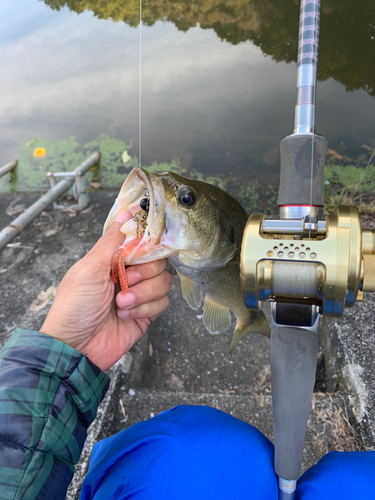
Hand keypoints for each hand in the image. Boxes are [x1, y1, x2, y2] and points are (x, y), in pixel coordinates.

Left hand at [40, 210, 171, 370]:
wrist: (76, 348)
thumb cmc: (74, 307)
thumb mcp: (89, 269)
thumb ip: (111, 241)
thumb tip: (124, 213)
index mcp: (113, 259)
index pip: (142, 243)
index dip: (146, 247)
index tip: (141, 253)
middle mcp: (128, 274)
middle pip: (158, 262)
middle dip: (144, 273)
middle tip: (126, 281)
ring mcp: (138, 295)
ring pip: (163, 283)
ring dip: (142, 294)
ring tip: (120, 304)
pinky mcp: (146, 314)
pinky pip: (162, 304)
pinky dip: (145, 309)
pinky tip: (126, 315)